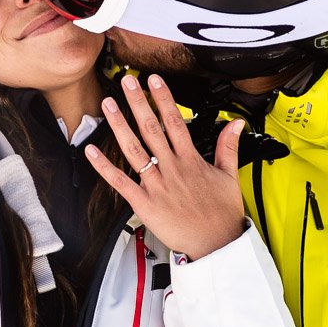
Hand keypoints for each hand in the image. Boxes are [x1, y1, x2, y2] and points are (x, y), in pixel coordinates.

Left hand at [84, 74, 245, 260]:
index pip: (175, 121)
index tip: (153, 80)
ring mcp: (156, 185)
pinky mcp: (145, 204)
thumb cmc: (222, 214)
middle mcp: (171, 168)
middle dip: (138, 103)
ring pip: (134, 149)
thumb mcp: (230, 176)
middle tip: (127, 82)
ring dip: (119, 125)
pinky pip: (121, 182)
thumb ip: (228, 147)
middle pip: (151, 129)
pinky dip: (105, 167)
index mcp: (190, 160)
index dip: (163, 99)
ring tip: (108, 105)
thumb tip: (235, 124)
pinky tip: (92, 152)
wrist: (216, 245)